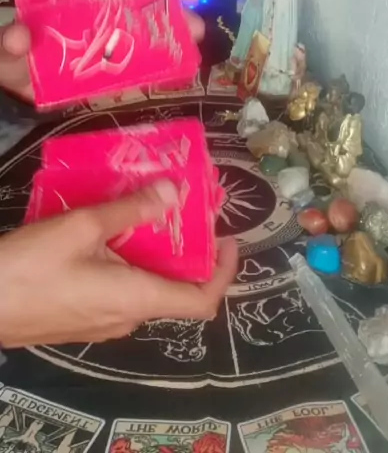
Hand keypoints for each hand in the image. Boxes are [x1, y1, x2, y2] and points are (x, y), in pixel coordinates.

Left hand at [0, 0, 203, 102]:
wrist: (20, 91)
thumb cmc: (16, 59)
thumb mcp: (7, 50)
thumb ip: (8, 43)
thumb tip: (19, 36)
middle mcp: (101, 12)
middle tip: (191, 0)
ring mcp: (113, 39)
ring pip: (149, 24)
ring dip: (175, 24)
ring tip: (197, 34)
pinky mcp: (119, 66)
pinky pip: (147, 57)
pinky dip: (167, 57)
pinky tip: (185, 61)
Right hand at [0, 181, 237, 347]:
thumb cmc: (30, 266)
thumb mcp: (82, 226)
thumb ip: (131, 209)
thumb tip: (174, 191)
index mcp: (137, 298)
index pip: (202, 300)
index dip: (224, 270)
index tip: (228, 237)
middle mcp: (128, 317)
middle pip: (176, 290)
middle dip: (189, 251)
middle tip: (185, 210)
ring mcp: (104, 323)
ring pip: (148, 289)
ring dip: (158, 255)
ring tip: (151, 213)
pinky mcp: (84, 321)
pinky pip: (123, 293)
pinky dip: (133, 264)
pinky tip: (114, 234)